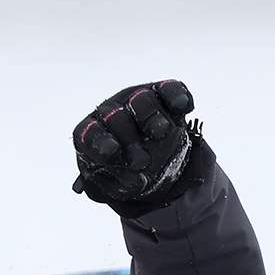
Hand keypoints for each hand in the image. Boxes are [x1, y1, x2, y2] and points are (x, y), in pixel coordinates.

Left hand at [71, 80, 197, 208]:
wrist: (151, 161)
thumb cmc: (124, 171)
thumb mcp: (110, 183)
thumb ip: (105, 182)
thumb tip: (102, 184)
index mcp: (94, 132)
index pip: (90, 132)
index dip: (99, 141)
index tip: (112, 152)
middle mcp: (113, 111)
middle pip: (118, 117)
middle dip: (130, 138)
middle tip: (141, 162)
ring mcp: (137, 100)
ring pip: (143, 100)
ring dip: (151, 117)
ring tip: (161, 134)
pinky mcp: (162, 95)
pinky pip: (169, 90)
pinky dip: (177, 96)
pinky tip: (184, 107)